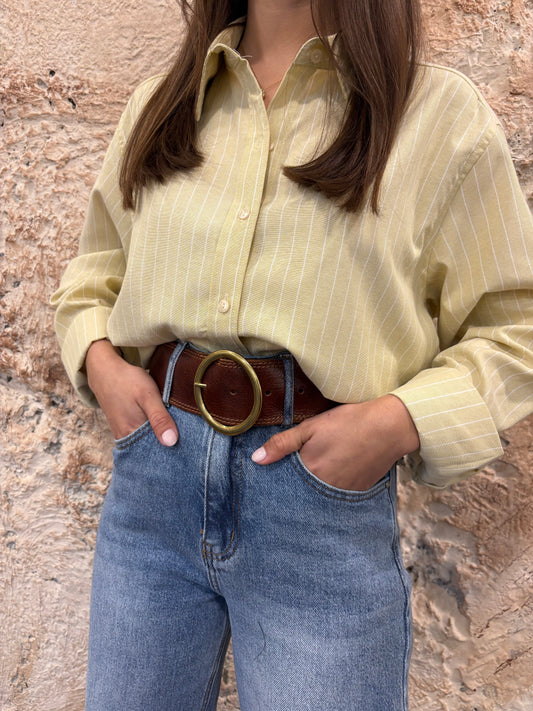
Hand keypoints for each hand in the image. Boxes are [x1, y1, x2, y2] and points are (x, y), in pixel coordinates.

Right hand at [85, 339, 177, 445]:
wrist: (105, 370)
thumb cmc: (127, 381)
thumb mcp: (148, 395)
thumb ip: (159, 418)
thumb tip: (171, 442)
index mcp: (131, 433)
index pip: (157, 452)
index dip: (173, 450)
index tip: (187, 447)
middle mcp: (126, 438)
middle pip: (152, 450)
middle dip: (168, 446)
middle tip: (184, 438)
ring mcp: (123, 433)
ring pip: (147, 442)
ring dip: (160, 438)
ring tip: (175, 431)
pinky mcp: (123, 427)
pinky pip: (141, 436)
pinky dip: (152, 432)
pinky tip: (162, 425)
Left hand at [251, 395, 419, 490]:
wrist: (389, 427)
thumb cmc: (349, 422)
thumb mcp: (311, 427)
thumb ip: (282, 443)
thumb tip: (256, 459)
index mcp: (310, 472)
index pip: (285, 485)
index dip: (280, 479)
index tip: (276, 477)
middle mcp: (325, 488)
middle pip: (303, 492)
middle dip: (297, 486)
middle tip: (302, 471)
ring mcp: (344, 493)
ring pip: (321, 495)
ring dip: (316, 488)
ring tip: (322, 469)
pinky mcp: (359, 492)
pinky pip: (339, 495)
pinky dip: (334, 487)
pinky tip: (338, 471)